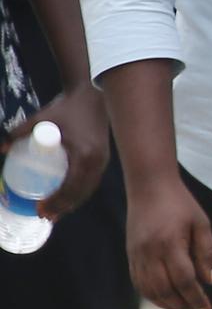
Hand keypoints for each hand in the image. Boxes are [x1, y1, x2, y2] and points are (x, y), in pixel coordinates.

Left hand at [2, 83, 108, 219]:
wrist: (91, 93)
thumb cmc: (67, 107)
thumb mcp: (43, 118)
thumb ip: (20, 131)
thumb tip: (1, 148)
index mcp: (84, 155)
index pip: (70, 187)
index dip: (55, 202)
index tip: (39, 209)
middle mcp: (97, 161)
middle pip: (80, 194)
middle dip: (62, 208)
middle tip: (44, 215)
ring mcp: (103, 160)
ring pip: (88, 190)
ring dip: (73, 203)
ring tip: (55, 212)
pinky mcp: (104, 157)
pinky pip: (93, 182)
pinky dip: (81, 193)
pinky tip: (70, 197)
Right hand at [126, 175, 211, 308]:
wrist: (150, 185)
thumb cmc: (179, 202)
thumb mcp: (200, 222)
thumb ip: (207, 252)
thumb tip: (211, 281)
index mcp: (170, 243)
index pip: (184, 280)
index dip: (197, 298)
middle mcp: (151, 252)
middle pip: (166, 290)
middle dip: (183, 305)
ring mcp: (137, 255)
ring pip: (151, 291)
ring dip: (167, 305)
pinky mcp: (130, 255)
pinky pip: (139, 284)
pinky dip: (153, 297)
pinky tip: (165, 299)